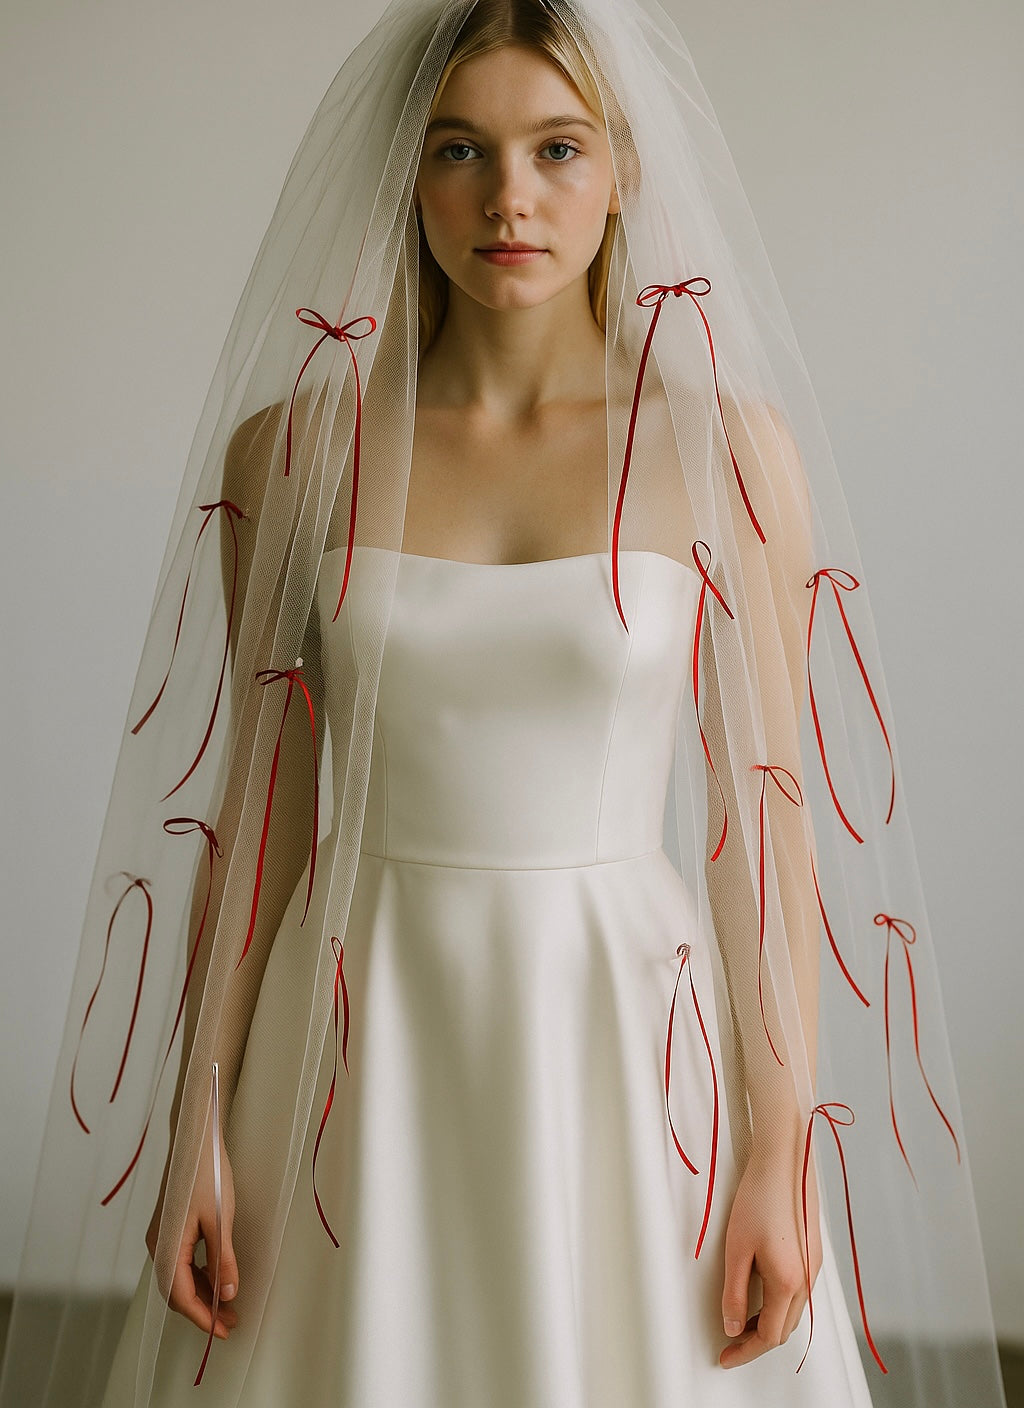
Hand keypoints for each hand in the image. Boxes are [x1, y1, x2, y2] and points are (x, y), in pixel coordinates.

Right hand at [145, 1122, 239, 1342]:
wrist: (194, 1139)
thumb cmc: (208, 1175)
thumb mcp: (221, 1219)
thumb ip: (223, 1259)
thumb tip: (228, 1294)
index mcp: (167, 1247)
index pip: (182, 1297)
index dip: (203, 1318)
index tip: (223, 1332)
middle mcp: (158, 1246)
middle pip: (177, 1291)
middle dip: (203, 1310)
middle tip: (231, 1322)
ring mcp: (161, 1237)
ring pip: (179, 1277)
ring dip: (202, 1293)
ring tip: (228, 1305)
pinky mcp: (168, 1227)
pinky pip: (180, 1262)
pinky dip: (197, 1275)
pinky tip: (216, 1277)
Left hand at [719, 1145, 820, 1368]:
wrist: (785, 1163)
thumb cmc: (759, 1198)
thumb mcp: (736, 1249)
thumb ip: (735, 1293)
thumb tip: (733, 1327)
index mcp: (789, 1283)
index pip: (769, 1337)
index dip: (745, 1351)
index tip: (725, 1357)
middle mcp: (807, 1280)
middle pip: (785, 1329)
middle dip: (757, 1340)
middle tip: (730, 1342)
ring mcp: (814, 1268)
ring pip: (793, 1312)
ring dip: (770, 1322)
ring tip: (742, 1320)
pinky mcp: (813, 1254)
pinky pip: (798, 1293)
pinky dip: (780, 1304)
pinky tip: (761, 1294)